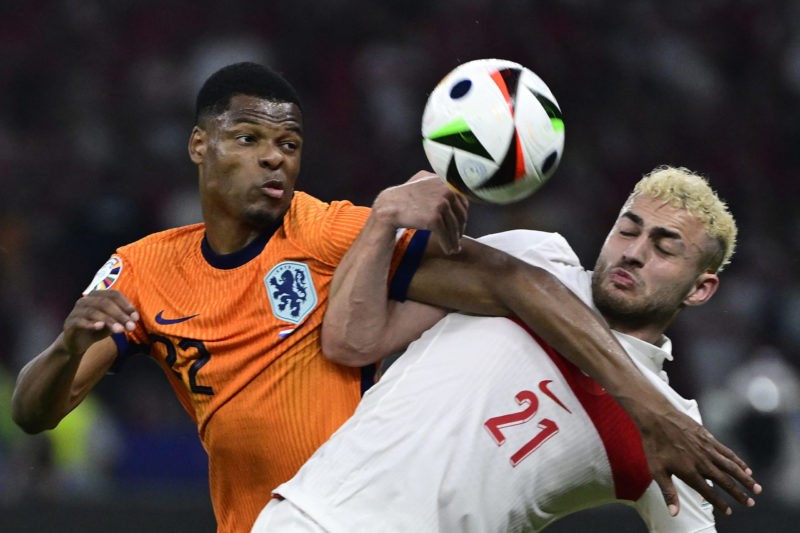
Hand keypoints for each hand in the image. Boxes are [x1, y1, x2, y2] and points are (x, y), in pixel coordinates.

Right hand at [62, 289, 139, 354]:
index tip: (136, 318)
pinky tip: (100, 327)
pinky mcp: (70, 322)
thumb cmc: (98, 328)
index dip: (126, 305)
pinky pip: (80, 321)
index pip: (114, 295)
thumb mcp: (113, 322)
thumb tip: (134, 318)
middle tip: (131, 327)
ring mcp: (76, 310)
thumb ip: (121, 318)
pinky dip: (91, 323)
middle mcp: (86, 300)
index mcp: (97, 296)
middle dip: (120, 315)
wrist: (78, 342)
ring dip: (109, 320)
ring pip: (94, 311)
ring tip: (120, 330)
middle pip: (105, 303)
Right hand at [372, 171, 468, 254]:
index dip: (462, 215)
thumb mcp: (423, 179)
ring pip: (453, 227)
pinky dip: (448, 244)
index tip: (460, 224)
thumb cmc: (404, 195)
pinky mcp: (434, 218)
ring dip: (455, 240)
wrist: (390, 206)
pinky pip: (445, 235)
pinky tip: (448, 250)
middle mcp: (446, 191)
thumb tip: (452, 189)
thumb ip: (438, 181)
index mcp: (446, 182)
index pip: (462, 201)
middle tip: (458, 238)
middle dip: (460, 229)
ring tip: (454, 248)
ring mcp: (441, 204)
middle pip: (460, 215)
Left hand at [638, 408, 761, 516]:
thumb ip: (668, 493)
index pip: (708, 492)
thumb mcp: (657, 471)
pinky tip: (745, 468)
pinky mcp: (709, 438)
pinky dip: (738, 461)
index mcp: (690, 472)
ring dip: (745, 479)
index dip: (720, 503)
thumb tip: (674, 513)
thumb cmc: (654, 445)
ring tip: (756, 488)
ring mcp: (707, 449)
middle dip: (739, 494)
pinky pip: (727, 452)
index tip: (729, 511)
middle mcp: (702, 462)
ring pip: (731, 467)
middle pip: (725, 481)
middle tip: (750, 504)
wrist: (657, 418)